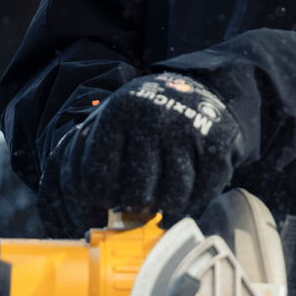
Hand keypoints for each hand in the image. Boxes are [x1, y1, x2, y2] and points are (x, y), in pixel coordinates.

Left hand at [44, 73, 244, 234]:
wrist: (202, 89)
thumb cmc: (146, 116)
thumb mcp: (110, 120)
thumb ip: (84, 155)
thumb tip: (77, 194)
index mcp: (119, 112)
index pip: (96, 179)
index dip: (102, 197)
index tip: (111, 194)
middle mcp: (153, 119)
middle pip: (136, 195)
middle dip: (135, 205)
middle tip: (139, 198)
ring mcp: (188, 132)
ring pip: (172, 201)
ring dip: (166, 207)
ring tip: (162, 196)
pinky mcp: (218, 145)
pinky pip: (202, 196)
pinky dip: (194, 203)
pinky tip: (187, 192)